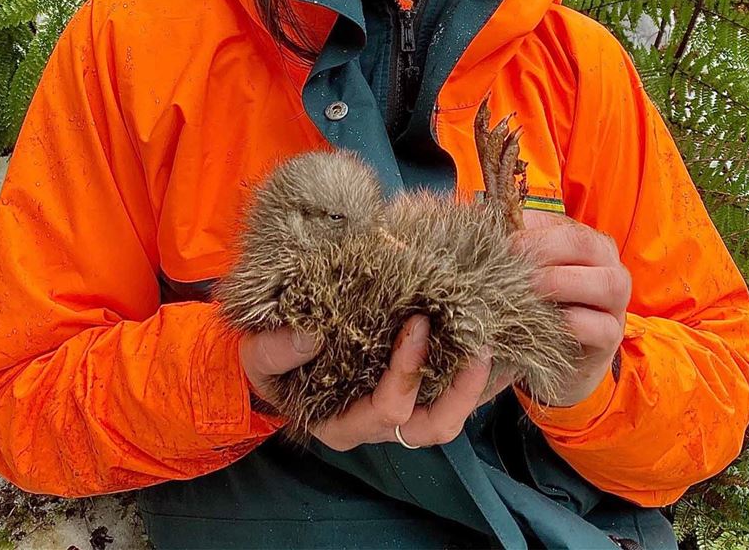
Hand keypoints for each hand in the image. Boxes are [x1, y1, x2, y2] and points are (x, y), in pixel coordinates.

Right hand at [239, 316, 513, 451]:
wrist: (268, 361)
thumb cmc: (267, 361)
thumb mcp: (258, 354)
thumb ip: (278, 350)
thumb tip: (311, 335)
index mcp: (339, 424)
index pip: (386, 408)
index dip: (407, 370)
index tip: (417, 321)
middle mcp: (372, 427)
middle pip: (429, 428)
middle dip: (459, 390)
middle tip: (477, 343)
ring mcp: (393, 415)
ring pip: (444, 420)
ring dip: (471, 388)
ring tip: (487, 345)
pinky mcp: (407, 397)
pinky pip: (446, 400)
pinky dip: (470, 381)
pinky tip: (490, 352)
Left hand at [511, 210, 630, 406]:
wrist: (562, 351)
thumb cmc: (543, 302)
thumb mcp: (530, 271)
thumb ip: (515, 246)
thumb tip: (481, 222)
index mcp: (589, 243)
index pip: (566, 228)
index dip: (532, 237)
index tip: (502, 249)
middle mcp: (609, 266)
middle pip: (586, 245)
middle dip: (544, 253)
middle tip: (511, 269)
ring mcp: (616, 302)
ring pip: (606, 283)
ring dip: (561, 284)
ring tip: (527, 292)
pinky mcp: (611, 335)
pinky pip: (600, 326)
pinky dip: (571, 323)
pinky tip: (543, 324)